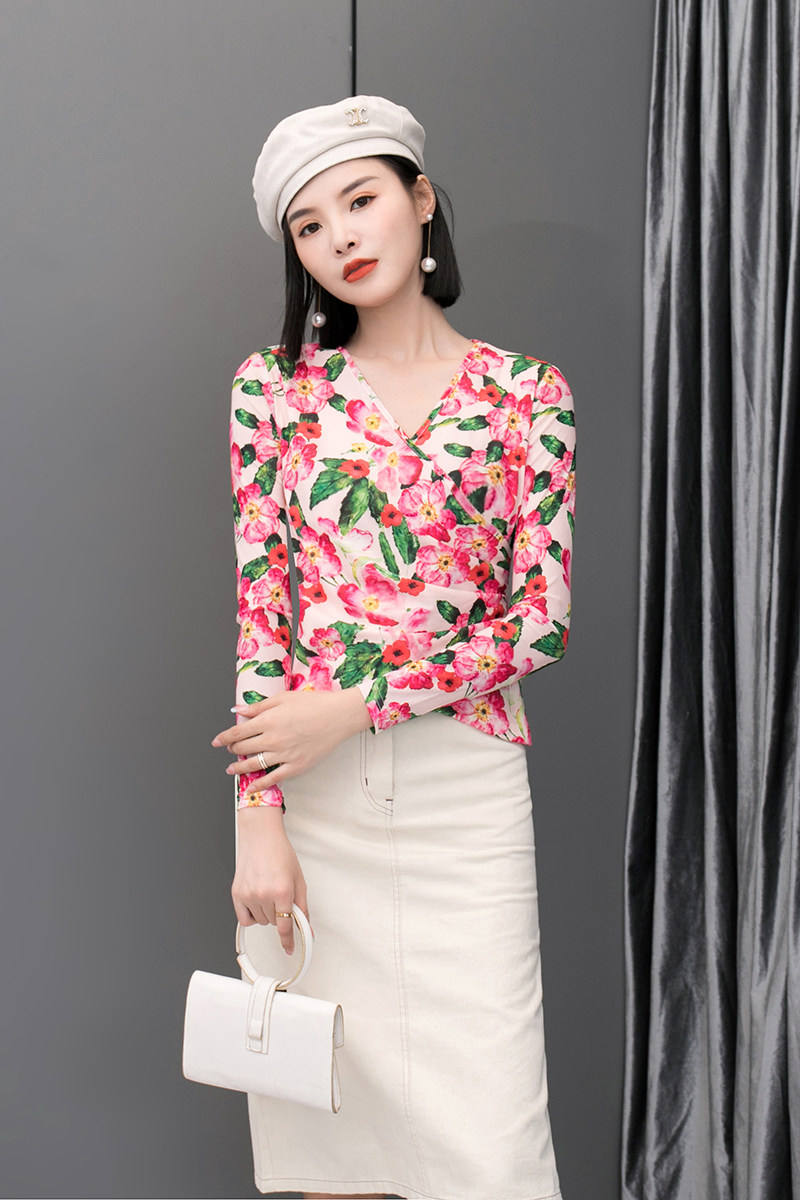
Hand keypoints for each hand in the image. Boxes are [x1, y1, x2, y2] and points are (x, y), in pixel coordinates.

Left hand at [211, 686, 371, 795]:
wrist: (338, 716)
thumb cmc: (313, 703)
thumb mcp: (283, 698)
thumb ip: (258, 706)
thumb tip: (237, 711)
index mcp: (268, 720)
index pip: (237, 732)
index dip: (224, 738)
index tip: (216, 741)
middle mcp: (272, 738)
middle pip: (243, 748)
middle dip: (232, 750)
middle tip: (230, 750)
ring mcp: (284, 754)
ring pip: (253, 764)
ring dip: (238, 767)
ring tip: (231, 769)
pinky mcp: (296, 766)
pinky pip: (273, 778)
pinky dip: (259, 784)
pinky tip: (251, 787)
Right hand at [233, 811, 309, 955]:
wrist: (260, 837)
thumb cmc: (280, 854)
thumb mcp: (299, 880)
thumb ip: (302, 907)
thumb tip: (306, 928)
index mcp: (282, 891)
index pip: (285, 927)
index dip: (288, 941)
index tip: (289, 949)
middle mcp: (263, 894)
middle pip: (273, 923)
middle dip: (280, 914)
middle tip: (280, 896)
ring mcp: (248, 895)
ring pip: (260, 922)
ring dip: (266, 914)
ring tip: (268, 892)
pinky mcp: (236, 893)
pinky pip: (244, 919)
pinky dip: (251, 916)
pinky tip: (256, 903)